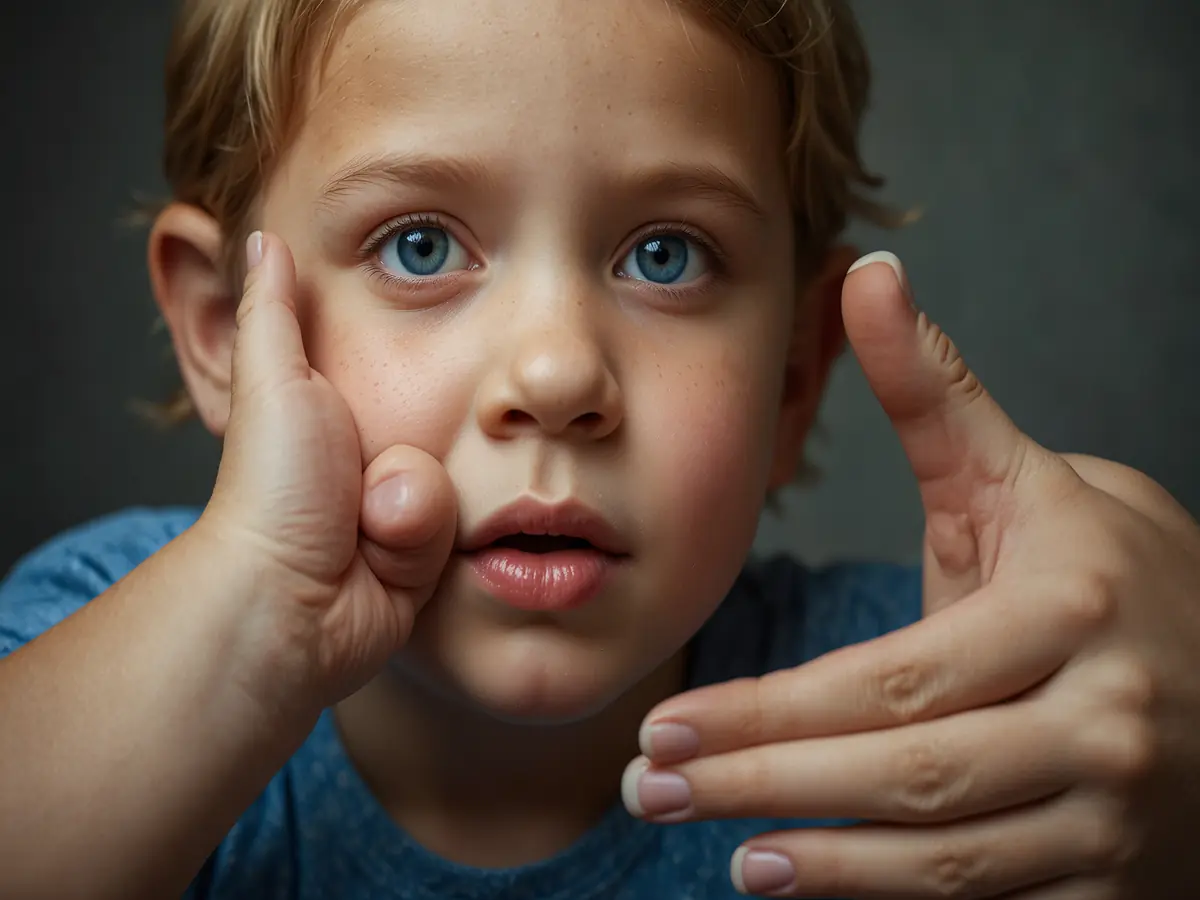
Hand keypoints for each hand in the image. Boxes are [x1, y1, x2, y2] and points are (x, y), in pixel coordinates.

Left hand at [200, 232, 456, 713]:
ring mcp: (403, 506)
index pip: (409, 359)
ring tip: (375, 522)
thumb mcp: (276, 382)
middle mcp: (374, 456)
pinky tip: (392, 555)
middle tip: (363, 474)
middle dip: (410, 452)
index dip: (418, 360)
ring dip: (417, 499)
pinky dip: (426, 537)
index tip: (393, 389)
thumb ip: (275, 309)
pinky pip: (459, 525)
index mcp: (343, 408)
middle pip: (445, 419)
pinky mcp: (426, 553)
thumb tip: (264, 236)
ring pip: (454, 475)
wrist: (291, 600)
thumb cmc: (274, 487)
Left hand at [622, 252, 1199, 898]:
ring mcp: (1115, 813)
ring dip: (814, 862)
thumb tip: (864, 277)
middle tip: (652, 785)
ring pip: (942, 857)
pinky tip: (801, 883)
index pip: (886, 681)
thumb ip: (936, 392)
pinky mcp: (1116, 881)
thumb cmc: (1104, 576)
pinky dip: (885, 899)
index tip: (671, 722)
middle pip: (902, 773)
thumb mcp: (1022, 481)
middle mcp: (1102, 718)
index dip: (769, 712)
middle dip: (762, 785)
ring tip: (714, 846)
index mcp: (1067, 609)